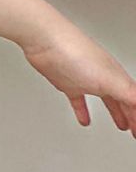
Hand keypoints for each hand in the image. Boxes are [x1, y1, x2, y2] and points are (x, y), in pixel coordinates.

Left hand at [21, 20, 135, 135]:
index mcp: (117, 77)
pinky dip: (83, 111)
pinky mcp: (68, 82)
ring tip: (120, 126)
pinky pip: (79, 100)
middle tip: (134, 130)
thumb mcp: (109, 80)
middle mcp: (104, 77)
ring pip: (105, 100)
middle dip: (131, 115)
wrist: (44, 41)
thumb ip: (129, 94)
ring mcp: (86, 79)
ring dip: (114, 112)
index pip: (133, 101)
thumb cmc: (75, 54)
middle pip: (122, 100)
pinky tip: (83, 120)